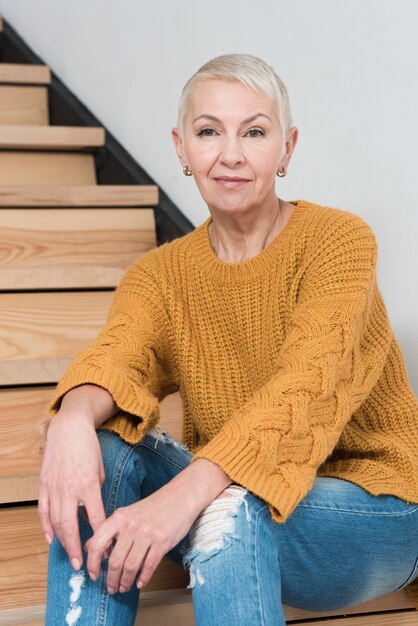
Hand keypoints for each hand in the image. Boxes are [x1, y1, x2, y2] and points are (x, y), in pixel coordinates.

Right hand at [38, 412, 106, 569]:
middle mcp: (69, 488)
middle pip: (71, 526)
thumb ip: (96, 491)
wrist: (69, 428)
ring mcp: (53, 487)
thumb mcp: (100, 469)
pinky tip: (51, 539)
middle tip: (82, 566)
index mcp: (88, 484)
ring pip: (55, 522)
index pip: (95, 517)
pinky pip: (43, 511)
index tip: (106, 550)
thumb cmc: (88, 446)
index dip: (100, 536)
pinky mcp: (43, 484)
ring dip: (63, 542)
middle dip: (76, 548)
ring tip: (70, 555)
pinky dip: (46, 527)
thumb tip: (94, 511)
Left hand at [85, 485, 197, 593]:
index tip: (93, 575)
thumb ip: (110, 529)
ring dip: (126, 582)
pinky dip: (143, 578)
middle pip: (115, 561)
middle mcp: (131, 526)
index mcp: (119, 518)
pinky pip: (149, 566)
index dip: (92, 564)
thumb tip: (90, 547)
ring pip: (131, 567)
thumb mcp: (127, 513)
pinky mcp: (162, 541)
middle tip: (111, 588)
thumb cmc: (153, 507)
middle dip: (111, 579)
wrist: (180, 497)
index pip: (97, 544)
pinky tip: (140, 583)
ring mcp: (147, 534)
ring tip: (124, 587)